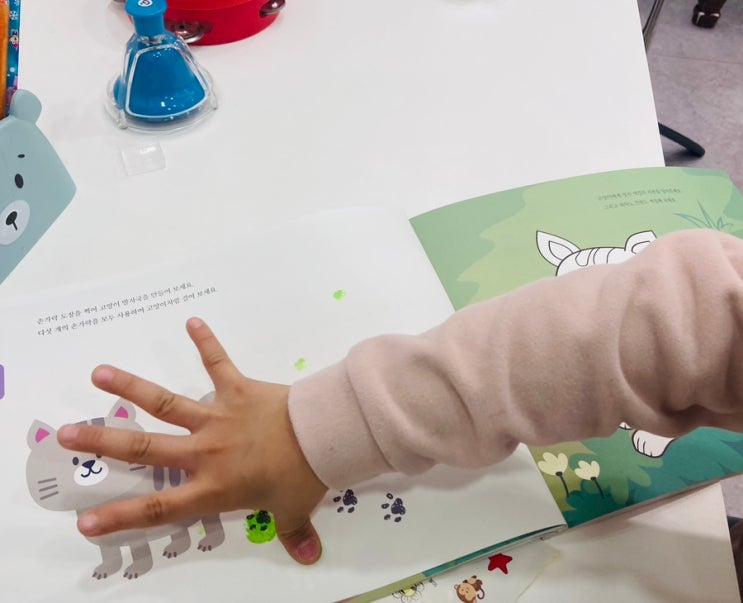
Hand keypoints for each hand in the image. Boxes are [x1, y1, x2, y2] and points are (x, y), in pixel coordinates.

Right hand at [56, 317, 327, 564]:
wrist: (323, 436)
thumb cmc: (304, 475)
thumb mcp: (293, 509)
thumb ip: (293, 532)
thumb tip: (308, 556)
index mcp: (214, 487)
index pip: (159, 508)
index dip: (121, 516)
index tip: (86, 521)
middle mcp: (205, 452)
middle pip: (144, 449)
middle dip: (102, 442)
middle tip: (67, 433)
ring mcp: (219, 417)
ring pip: (166, 403)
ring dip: (131, 387)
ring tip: (100, 372)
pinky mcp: (238, 389)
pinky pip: (218, 363)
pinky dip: (206, 343)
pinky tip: (192, 321)